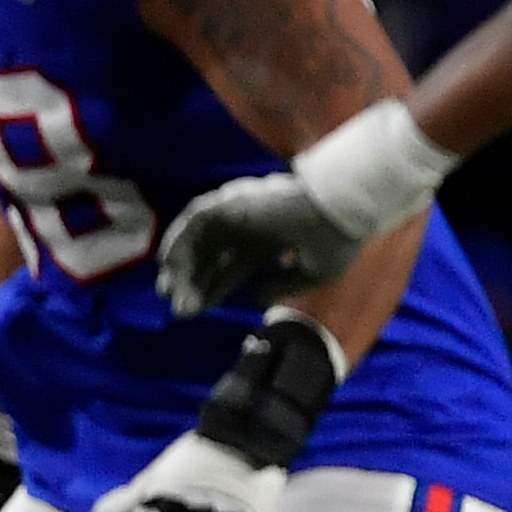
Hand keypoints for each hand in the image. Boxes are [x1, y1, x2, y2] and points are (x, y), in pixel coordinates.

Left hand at [158, 97, 455, 318]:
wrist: (343, 210)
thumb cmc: (337, 237)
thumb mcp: (313, 272)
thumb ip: (282, 285)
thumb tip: (253, 297)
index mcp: (272, 238)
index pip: (234, 266)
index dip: (214, 287)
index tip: (193, 310)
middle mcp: (253, 223)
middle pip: (213, 255)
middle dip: (193, 281)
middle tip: (177, 307)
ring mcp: (241, 211)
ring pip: (202, 239)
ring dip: (183, 264)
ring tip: (169, 291)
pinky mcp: (233, 200)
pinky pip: (196, 218)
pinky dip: (180, 238)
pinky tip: (170, 263)